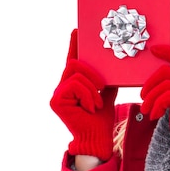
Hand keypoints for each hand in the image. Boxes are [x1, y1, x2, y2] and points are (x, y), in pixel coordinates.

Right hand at [50, 29, 117, 159]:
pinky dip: (88, 95)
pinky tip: (90, 108)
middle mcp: (62, 87)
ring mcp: (57, 94)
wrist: (97, 139)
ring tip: (96, 104)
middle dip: (92, 73)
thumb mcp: (107, 97)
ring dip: (92, 89)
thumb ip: (106, 83)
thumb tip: (114, 70)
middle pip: (75, 64)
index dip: (74, 46)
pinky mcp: (56, 100)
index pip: (74, 62)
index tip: (77, 30)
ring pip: (76, 74)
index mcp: (73, 85)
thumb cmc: (101, 121)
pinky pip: (75, 85)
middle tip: (102, 87)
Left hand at [141, 45, 169, 165]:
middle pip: (166, 71)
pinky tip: (155, 116)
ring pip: (163, 85)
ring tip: (146, 110)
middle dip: (149, 83)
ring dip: (149, 98)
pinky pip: (165, 96)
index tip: (154, 49)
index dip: (167, 51)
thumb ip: (167, 92)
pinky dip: (156, 106)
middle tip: (142, 98)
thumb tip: (150, 84)